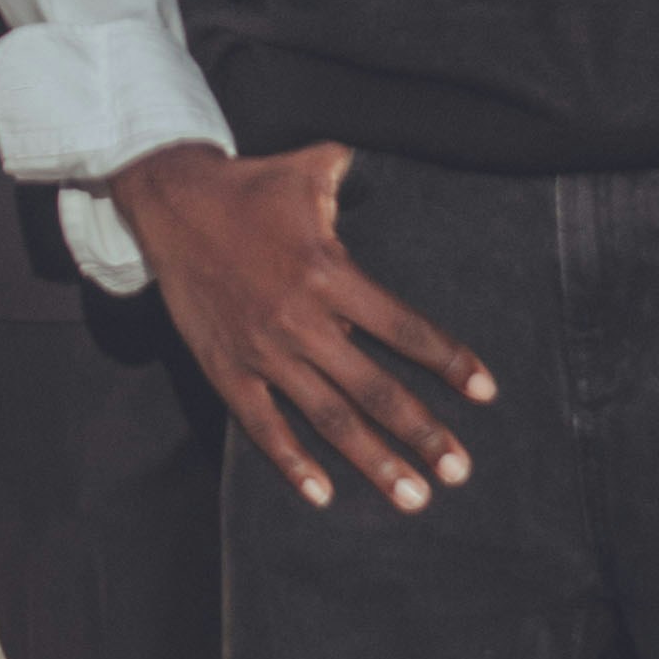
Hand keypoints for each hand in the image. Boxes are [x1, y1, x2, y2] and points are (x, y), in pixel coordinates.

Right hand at [114, 140, 495, 516]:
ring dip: (373, 461)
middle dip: (422, 433)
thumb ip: (358, 175)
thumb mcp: (313, 167)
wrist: (173, 202)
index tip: (485, 392)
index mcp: (329, 271)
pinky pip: (262, 425)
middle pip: (374, 388)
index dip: (448, 361)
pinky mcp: (226, 368)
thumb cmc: (252, 184)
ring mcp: (262, 350)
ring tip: (413, 496)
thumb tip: (396, 161)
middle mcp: (301, 319)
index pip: (402, 328)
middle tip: (460, 470)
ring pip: (327, 418)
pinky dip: (292, 462)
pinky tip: (323, 494)